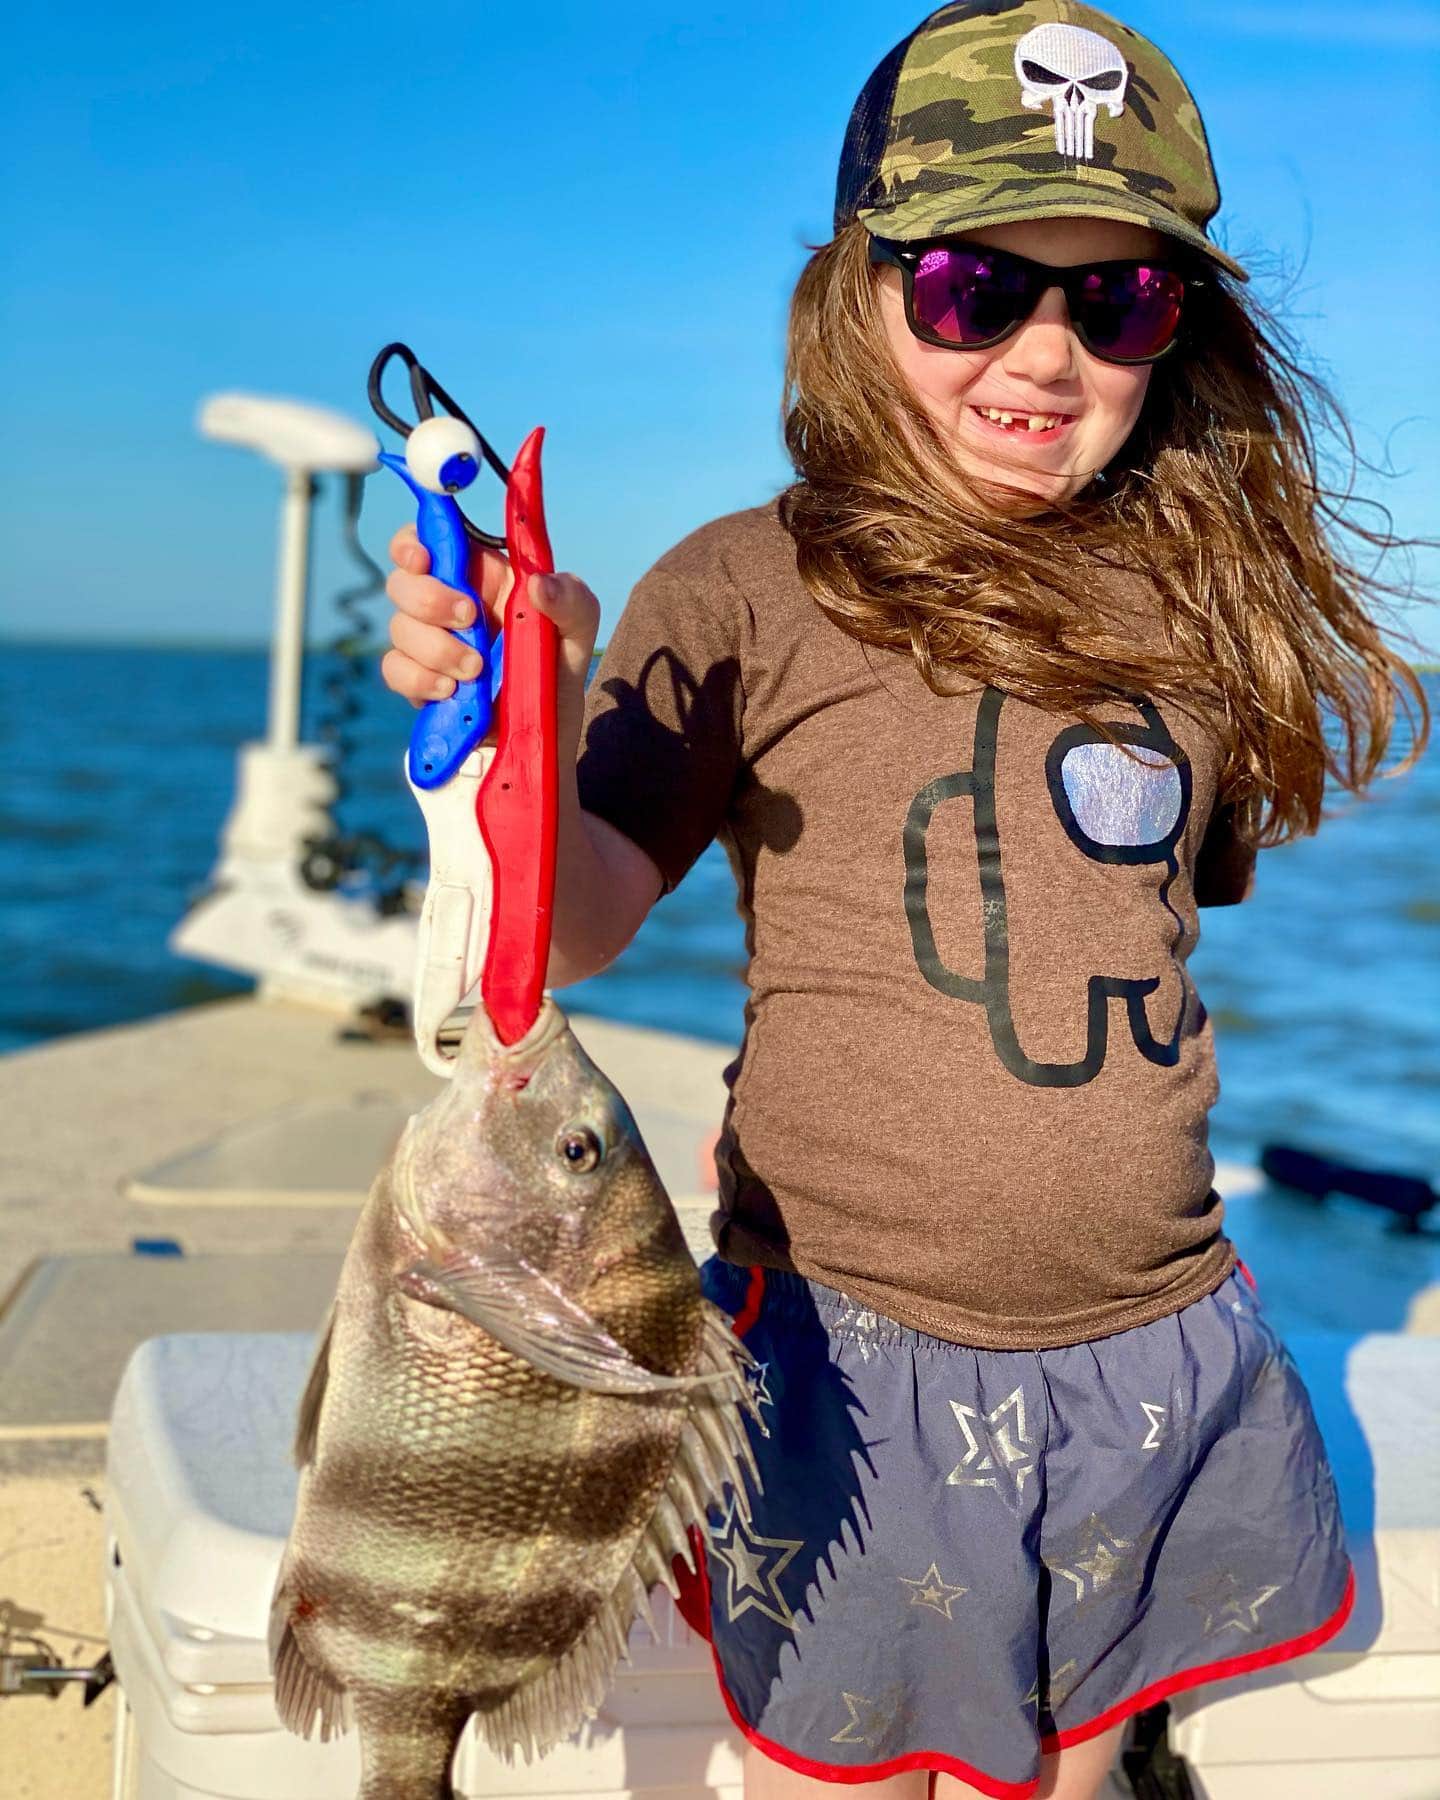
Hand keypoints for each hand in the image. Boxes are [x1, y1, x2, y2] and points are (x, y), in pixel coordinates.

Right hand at [381, 525, 600, 756]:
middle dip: (430, 599)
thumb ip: (571, 598)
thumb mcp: (579, 627)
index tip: (423, 558)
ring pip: (399, 628)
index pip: (429, 539)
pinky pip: (395, 670)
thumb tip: (539, 584)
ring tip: (476, 671)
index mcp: (479, 575)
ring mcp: (428, 642)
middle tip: (470, 619)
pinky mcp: (419, 680)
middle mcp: (445, 602)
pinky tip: (450, 691)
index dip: (413, 542)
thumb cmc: (557, 664)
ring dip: (437, 648)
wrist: (545, 728)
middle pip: (402, 582)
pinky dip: (419, 679)